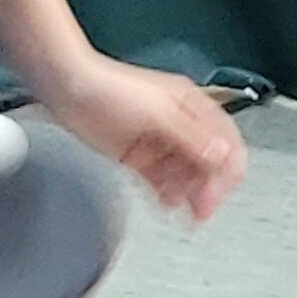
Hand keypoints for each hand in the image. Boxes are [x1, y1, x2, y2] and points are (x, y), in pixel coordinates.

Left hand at [49, 55, 247, 220]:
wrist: (67, 86)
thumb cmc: (107, 86)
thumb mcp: (158, 112)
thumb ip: (190, 136)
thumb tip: (219, 155)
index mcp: (191, 107)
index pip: (226, 142)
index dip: (228, 170)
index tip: (220, 193)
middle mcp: (178, 124)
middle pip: (207, 163)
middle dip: (208, 187)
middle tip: (202, 211)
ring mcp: (157, 141)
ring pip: (185, 174)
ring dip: (188, 193)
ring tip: (184, 211)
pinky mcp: (137, 156)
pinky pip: (160, 180)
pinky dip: (166, 193)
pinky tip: (167, 203)